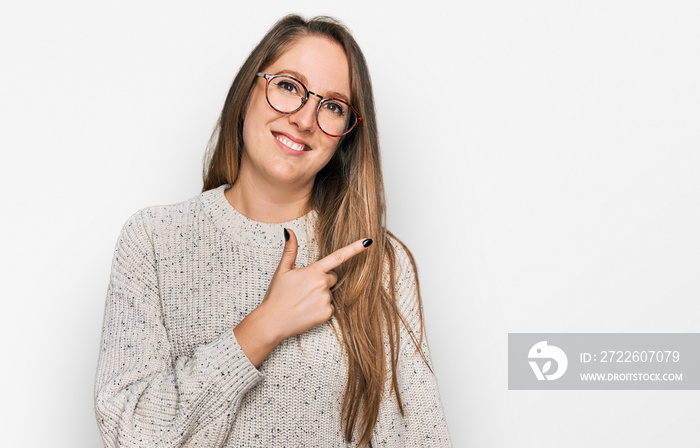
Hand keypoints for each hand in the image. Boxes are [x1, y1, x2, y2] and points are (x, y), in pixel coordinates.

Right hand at [234, 228, 371, 366]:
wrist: (273, 321)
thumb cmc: (277, 296)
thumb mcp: (282, 270)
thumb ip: (290, 250)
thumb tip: (289, 231)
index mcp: (313, 272)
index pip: (338, 257)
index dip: (354, 249)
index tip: (367, 242)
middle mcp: (322, 285)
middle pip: (333, 277)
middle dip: (323, 279)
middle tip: (305, 287)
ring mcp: (326, 300)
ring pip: (330, 292)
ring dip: (321, 294)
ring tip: (303, 300)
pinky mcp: (327, 313)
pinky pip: (330, 306)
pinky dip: (321, 307)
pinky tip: (308, 310)